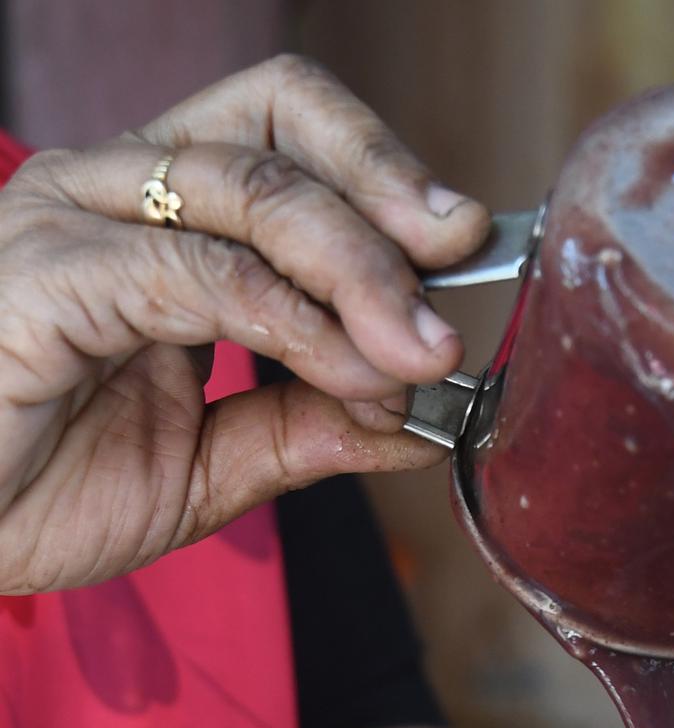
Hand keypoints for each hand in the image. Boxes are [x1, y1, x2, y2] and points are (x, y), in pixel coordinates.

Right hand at [0, 54, 488, 592]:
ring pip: (251, 193)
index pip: (283, 134)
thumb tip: (419, 418)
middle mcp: (115, 192)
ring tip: (420, 351)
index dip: (382, 172)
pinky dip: (295, 323)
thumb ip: (306, 429)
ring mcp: (74, 221)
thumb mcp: (207, 466)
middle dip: (387, 195)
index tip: (464, 245)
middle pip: (276, 128)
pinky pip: (199, 274)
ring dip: (359, 273)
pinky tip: (353, 373)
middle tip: (458, 270)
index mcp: (157, 217)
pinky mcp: (46, 274)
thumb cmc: (38, 486)